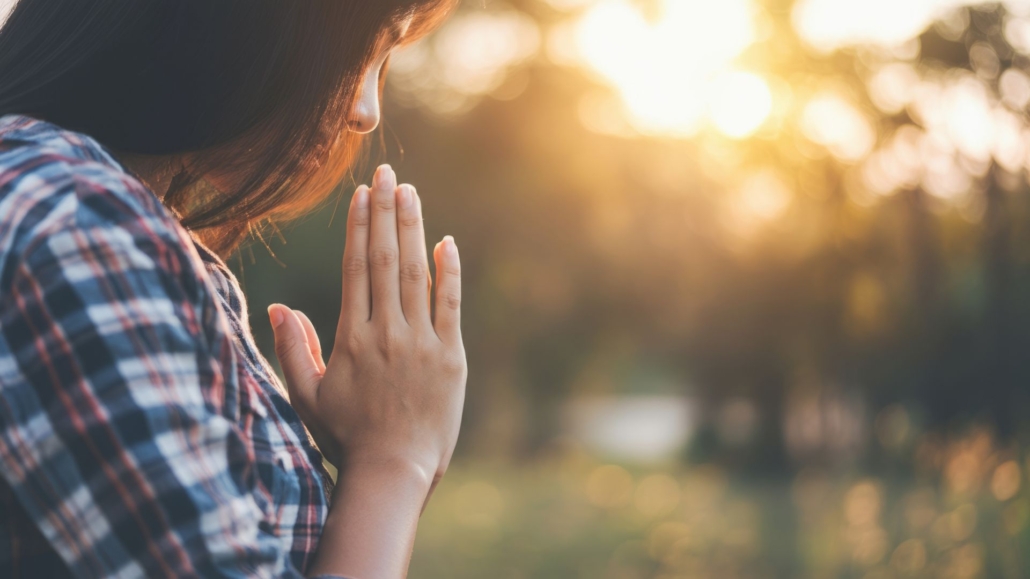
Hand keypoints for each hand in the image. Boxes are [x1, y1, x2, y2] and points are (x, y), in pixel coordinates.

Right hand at [268, 164, 466, 495]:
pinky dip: (450, 273)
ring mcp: (422, 343)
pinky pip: (451, 305)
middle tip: (388, 173)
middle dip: (386, 212)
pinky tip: (448, 243)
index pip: (356, 268)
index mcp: (352, 338)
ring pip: (417, 274)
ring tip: (410, 193)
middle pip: (386, 260)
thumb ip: (293, 348)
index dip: (359, 226)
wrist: (394, 472)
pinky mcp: (451, 358)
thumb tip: (278, 306)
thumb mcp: (307, 395)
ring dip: (414, 230)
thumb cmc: (346, 438)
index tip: (362, 194)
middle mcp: (387, 333)